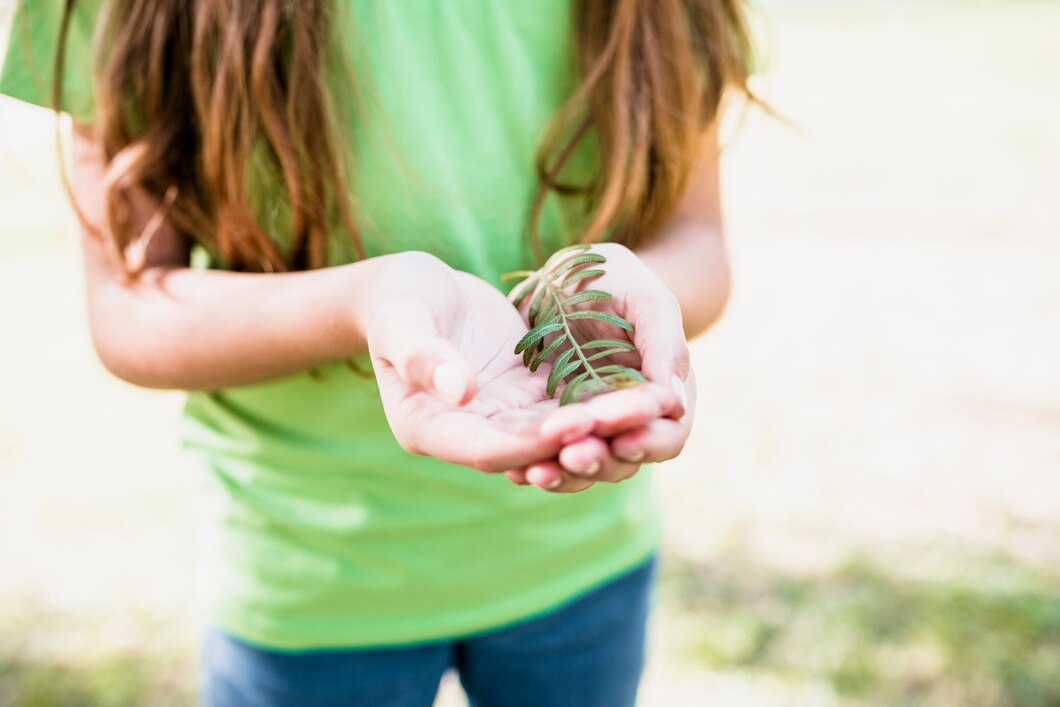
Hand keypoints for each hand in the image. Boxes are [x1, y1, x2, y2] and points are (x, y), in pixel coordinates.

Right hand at [364, 252, 674, 473]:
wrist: (411, 286)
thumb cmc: (397, 299)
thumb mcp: (402, 320)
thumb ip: (422, 355)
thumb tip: (459, 391)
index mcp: (429, 428)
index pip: (488, 449)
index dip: (534, 442)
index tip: (576, 426)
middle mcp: (469, 434)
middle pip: (534, 450)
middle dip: (587, 437)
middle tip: (637, 417)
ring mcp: (500, 418)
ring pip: (559, 434)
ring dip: (605, 424)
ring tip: (653, 405)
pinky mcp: (525, 397)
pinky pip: (568, 407)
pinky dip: (603, 402)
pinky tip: (643, 389)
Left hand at [506, 243, 695, 491]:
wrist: (559, 275)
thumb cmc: (613, 278)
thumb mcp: (643, 299)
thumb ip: (663, 344)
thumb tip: (675, 404)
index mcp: (663, 391)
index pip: (667, 433)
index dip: (649, 440)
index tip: (622, 437)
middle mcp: (628, 418)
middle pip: (626, 460)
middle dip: (602, 460)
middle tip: (574, 455)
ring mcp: (587, 425)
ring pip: (585, 466)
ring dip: (566, 474)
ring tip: (538, 471)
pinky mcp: (549, 425)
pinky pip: (546, 455)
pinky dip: (534, 463)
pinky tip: (514, 467)